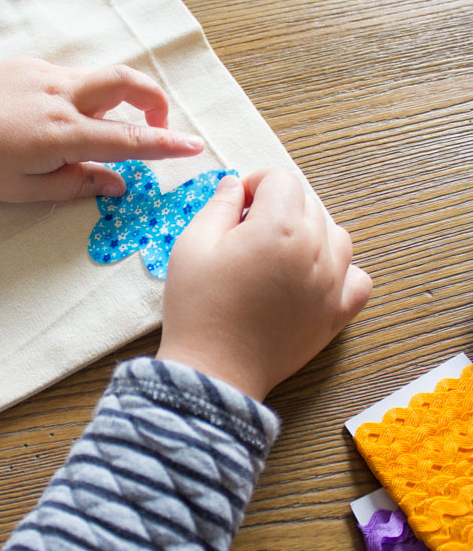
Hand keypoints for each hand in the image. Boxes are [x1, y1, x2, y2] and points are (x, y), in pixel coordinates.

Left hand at [0, 57, 203, 201]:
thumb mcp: (30, 190)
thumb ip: (80, 185)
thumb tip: (118, 184)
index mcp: (63, 134)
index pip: (129, 140)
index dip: (166, 144)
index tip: (194, 146)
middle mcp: (61, 97)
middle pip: (126, 83)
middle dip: (154, 100)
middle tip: (158, 127)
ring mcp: (47, 76)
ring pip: (102, 79)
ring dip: (120, 100)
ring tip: (106, 131)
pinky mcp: (32, 67)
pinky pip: (74, 79)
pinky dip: (87, 98)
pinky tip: (66, 121)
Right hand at [156, 169, 371, 400]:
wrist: (214, 370)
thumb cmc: (199, 309)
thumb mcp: (192, 246)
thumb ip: (219, 206)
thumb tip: (236, 185)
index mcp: (279, 228)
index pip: (281, 180)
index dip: (255, 185)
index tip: (238, 204)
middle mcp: (314, 251)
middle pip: (308, 204)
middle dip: (278, 208)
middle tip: (247, 235)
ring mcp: (332, 284)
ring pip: (336, 235)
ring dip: (310, 233)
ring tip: (279, 254)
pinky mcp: (336, 314)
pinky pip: (358, 278)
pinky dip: (341, 271)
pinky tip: (312, 277)